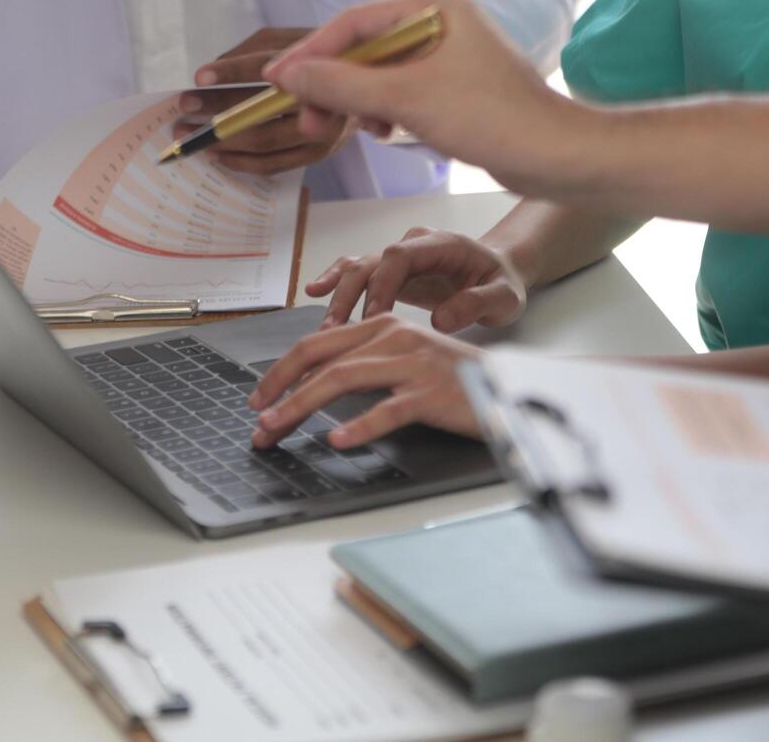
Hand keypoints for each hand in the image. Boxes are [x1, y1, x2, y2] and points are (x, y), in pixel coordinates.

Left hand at [175, 27, 356, 173]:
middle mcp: (325, 98)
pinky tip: (216, 155)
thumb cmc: (316, 56)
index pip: (268, 65)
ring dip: (221, 141)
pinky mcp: (318, 154)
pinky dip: (240, 162)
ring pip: (265, 143)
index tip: (199, 77)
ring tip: (190, 136)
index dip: (232, 71)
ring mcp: (323, 131)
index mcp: (318, 59)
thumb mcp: (288, 38)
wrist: (366, 83)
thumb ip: (252, 49)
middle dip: (217, 110)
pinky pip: (273, 166)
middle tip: (184, 110)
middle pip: (262, 110)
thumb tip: (212, 75)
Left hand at [247, 315, 484, 448]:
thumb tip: (313, 387)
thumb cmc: (454, 380)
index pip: (317, 343)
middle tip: (257, 419)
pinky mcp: (432, 392)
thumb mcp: (404, 361)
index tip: (259, 397)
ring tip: (276, 428)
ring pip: (341, 379)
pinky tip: (338, 442)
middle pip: (320, 358)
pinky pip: (387, 409)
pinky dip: (359, 426)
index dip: (281, 370)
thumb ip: (365, 365)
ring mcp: (412, 363)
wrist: (510, 385)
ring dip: (300, 406)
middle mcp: (393, 336)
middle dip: (279, 388)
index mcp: (383, 326)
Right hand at [262, 0, 591, 190]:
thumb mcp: (407, 100)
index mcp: (434, 7)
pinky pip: (400, 95)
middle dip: (332, 86)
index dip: (310, 52)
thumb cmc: (494, 119)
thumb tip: (290, 76)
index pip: (354, 22)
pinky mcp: (453, 89)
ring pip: (378, 76)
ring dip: (355, 104)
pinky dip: (383, 114)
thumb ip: (343, 86)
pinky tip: (385, 134)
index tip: (277, 80)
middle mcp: (440, 23)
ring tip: (343, 132)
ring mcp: (447, 57)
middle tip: (309, 120)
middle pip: (363, 49)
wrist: (558, 157)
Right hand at [308, 227, 527, 331]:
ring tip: (325, 328)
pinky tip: (314, 293)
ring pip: (358, 269)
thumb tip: (441, 318)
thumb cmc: (501, 283)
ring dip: (339, 297)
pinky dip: (335, 281)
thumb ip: (478, 304)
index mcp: (442, 245)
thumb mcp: (504, 297)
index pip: (400, 256)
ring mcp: (400, 258)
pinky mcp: (390, 273)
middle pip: (371, 263)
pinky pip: (358, 272)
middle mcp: (414, 245)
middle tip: (337, 330)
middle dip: (350, 296)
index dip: (382, 286)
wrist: (499, 273)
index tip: (374, 319)